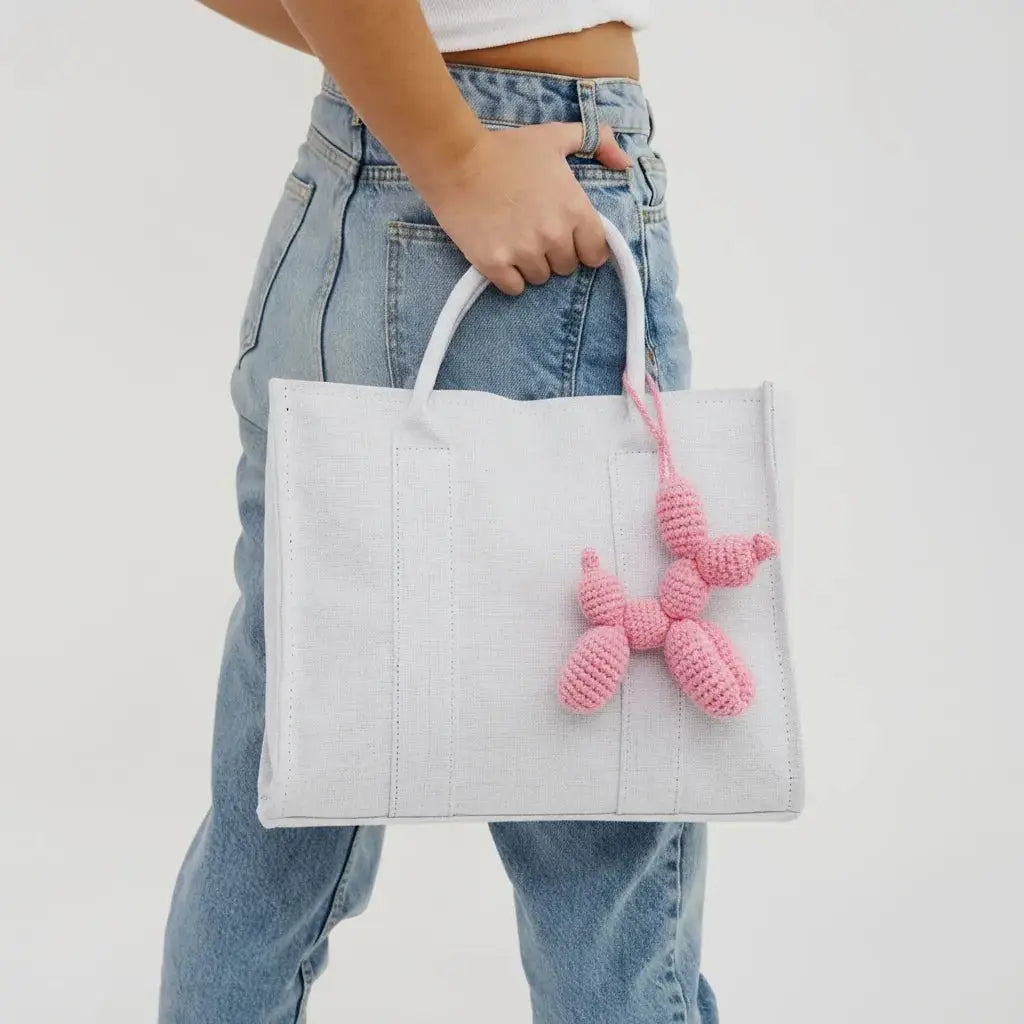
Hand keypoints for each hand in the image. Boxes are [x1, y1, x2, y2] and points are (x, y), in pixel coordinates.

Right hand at [416, 123, 631, 294]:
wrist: (456, 159)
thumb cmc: (508, 148)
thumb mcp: (556, 137)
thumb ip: (597, 142)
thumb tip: (625, 162)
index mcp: (575, 210)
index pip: (595, 254)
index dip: (581, 246)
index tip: (566, 237)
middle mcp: (554, 236)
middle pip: (566, 268)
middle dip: (554, 254)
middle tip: (533, 231)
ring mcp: (524, 253)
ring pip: (540, 278)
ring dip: (530, 265)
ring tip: (514, 238)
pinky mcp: (495, 265)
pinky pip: (514, 288)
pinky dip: (508, 276)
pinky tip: (500, 253)